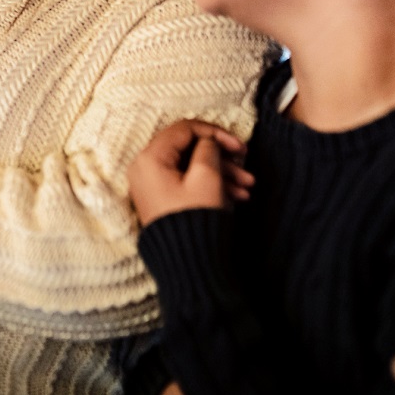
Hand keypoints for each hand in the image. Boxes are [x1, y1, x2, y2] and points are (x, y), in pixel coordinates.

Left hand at [126, 119, 251, 225]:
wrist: (186, 264)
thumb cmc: (194, 219)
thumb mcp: (206, 178)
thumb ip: (208, 150)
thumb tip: (208, 142)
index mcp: (150, 158)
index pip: (184, 129)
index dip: (215, 133)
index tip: (238, 145)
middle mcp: (146, 169)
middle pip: (189, 149)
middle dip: (221, 157)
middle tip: (246, 165)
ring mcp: (154, 185)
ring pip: (192, 168)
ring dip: (222, 173)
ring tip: (248, 187)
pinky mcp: (163, 199)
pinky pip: (188, 183)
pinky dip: (211, 185)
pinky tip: (238, 196)